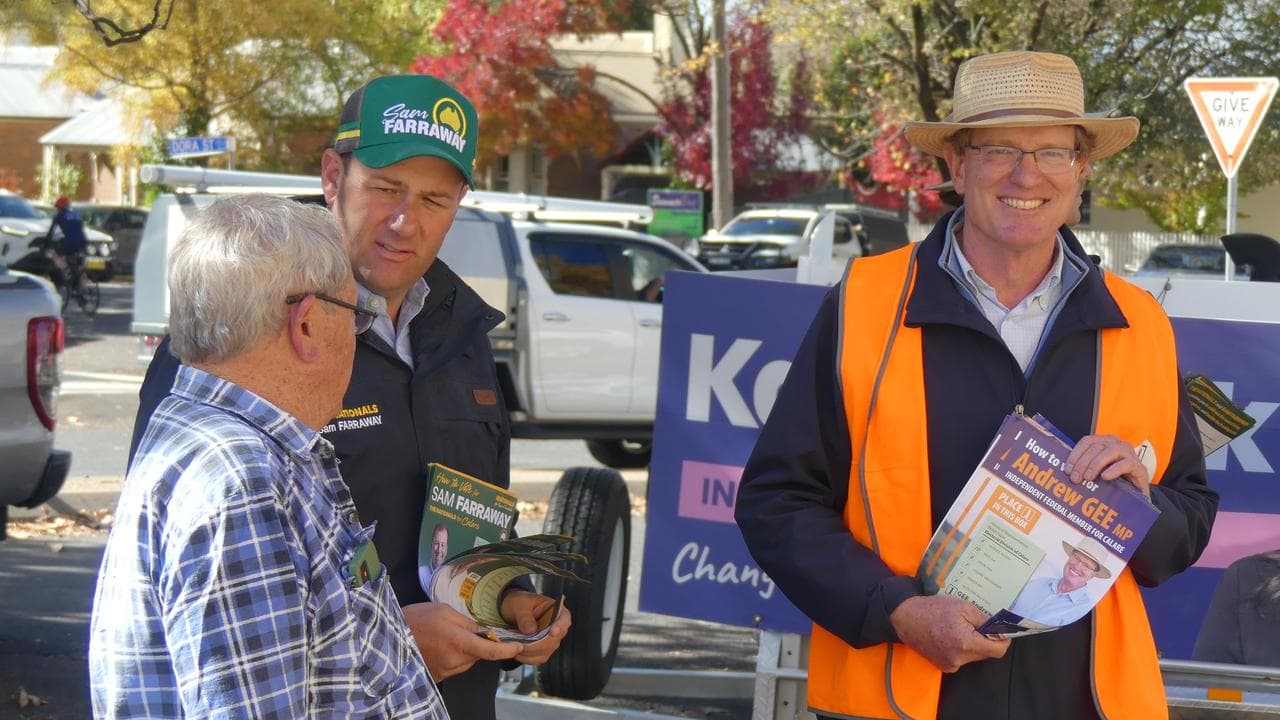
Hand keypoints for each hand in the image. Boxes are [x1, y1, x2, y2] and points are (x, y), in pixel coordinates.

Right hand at [400, 602, 520, 680]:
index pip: (491, 650)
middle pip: (479, 655)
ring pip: (468, 661)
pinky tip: (440, 646)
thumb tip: (485, 632)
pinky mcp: (438, 676)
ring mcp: (446, 671)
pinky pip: (455, 667)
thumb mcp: (445, 611)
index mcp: (459, 642)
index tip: (518, 646)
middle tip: (462, 630)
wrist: (389, 636)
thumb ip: (469, 623)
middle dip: (478, 643)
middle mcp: (455, 661)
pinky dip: (454, 657)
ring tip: (445, 637)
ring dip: (465, 651)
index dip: (508, 650)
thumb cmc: (416, 619)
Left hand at [500, 590, 571, 665]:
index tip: (553, 632)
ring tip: (515, 643)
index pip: (564, 619)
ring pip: (545, 651)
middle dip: (536, 642)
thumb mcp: (520, 605)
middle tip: (520, 640)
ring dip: (529, 650)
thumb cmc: (520, 604)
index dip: (560, 626)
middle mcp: (557, 627)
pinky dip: (526, 657)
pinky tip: (517, 650)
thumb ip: (525, 617)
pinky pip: (538, 659)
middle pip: (554, 639)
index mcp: (556, 611)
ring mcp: (551, 641)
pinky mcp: (543, 651)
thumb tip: (530, 630)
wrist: (512, 613)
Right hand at [889, 595, 1008, 671]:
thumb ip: (985, 619)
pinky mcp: (943, 666)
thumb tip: (1001, 628)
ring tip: (960, 628)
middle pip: (986, 653)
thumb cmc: (933, 609)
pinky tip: (950, 636)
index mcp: (966, 643)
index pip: (998, 650)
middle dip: (986, 640)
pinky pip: (961, 659)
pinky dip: (961, 649)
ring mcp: (950, 665)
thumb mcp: (963, 606)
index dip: (1003, 640)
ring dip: (973, 644)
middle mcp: (959, 659)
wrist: (905, 618)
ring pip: (974, 656)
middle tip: (977, 624)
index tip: (999, 630)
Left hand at [1063, 434, 1150, 499]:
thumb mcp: (1096, 472)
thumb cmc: (1113, 480)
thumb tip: (1065, 471)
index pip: (1087, 442)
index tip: (1067, 470)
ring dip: (1096, 464)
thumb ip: (1083, 467)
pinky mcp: (1138, 466)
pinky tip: (1105, 477)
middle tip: (1075, 478)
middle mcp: (1116, 444)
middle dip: (1083, 463)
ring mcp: (1129, 453)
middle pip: (1096, 447)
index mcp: (1104, 442)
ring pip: (1110, 451)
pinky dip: (1114, 469)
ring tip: (1088, 478)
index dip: (1075, 454)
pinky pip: (1126, 464)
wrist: (1136, 493)